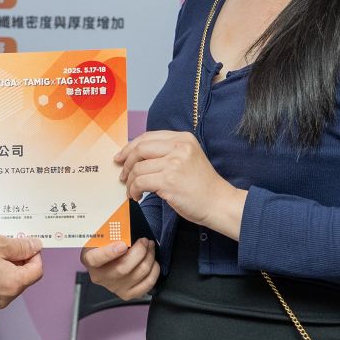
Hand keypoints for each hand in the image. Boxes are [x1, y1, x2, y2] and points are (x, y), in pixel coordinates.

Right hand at [0, 233, 44, 310]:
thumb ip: (21, 246)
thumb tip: (34, 246)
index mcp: (14, 284)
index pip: (37, 270)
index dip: (34, 254)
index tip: (26, 244)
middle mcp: (6, 298)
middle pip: (23, 277)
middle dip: (19, 261)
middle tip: (5, 246)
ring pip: (9, 282)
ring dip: (5, 267)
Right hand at [82, 236, 158, 300]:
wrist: (106, 261)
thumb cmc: (105, 244)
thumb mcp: (101, 235)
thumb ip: (110, 231)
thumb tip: (125, 223)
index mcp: (89, 260)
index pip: (96, 259)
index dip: (109, 253)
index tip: (122, 245)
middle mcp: (100, 277)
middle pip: (123, 268)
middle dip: (140, 251)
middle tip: (145, 240)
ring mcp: (114, 288)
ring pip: (139, 274)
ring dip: (150, 257)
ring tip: (150, 246)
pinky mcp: (127, 294)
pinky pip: (147, 284)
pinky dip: (154, 270)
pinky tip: (152, 261)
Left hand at [117, 131, 244, 236]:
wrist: (219, 202)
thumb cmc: (202, 185)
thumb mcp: (188, 158)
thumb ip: (167, 153)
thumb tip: (135, 156)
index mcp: (183, 138)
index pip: (148, 137)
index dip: (130, 147)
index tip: (121, 157)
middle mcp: (179, 147)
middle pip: (140, 149)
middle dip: (127, 163)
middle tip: (123, 176)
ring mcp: (174, 163)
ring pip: (138, 168)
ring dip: (130, 182)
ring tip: (132, 191)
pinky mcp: (169, 181)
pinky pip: (140, 182)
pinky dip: (133, 191)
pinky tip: (137, 197)